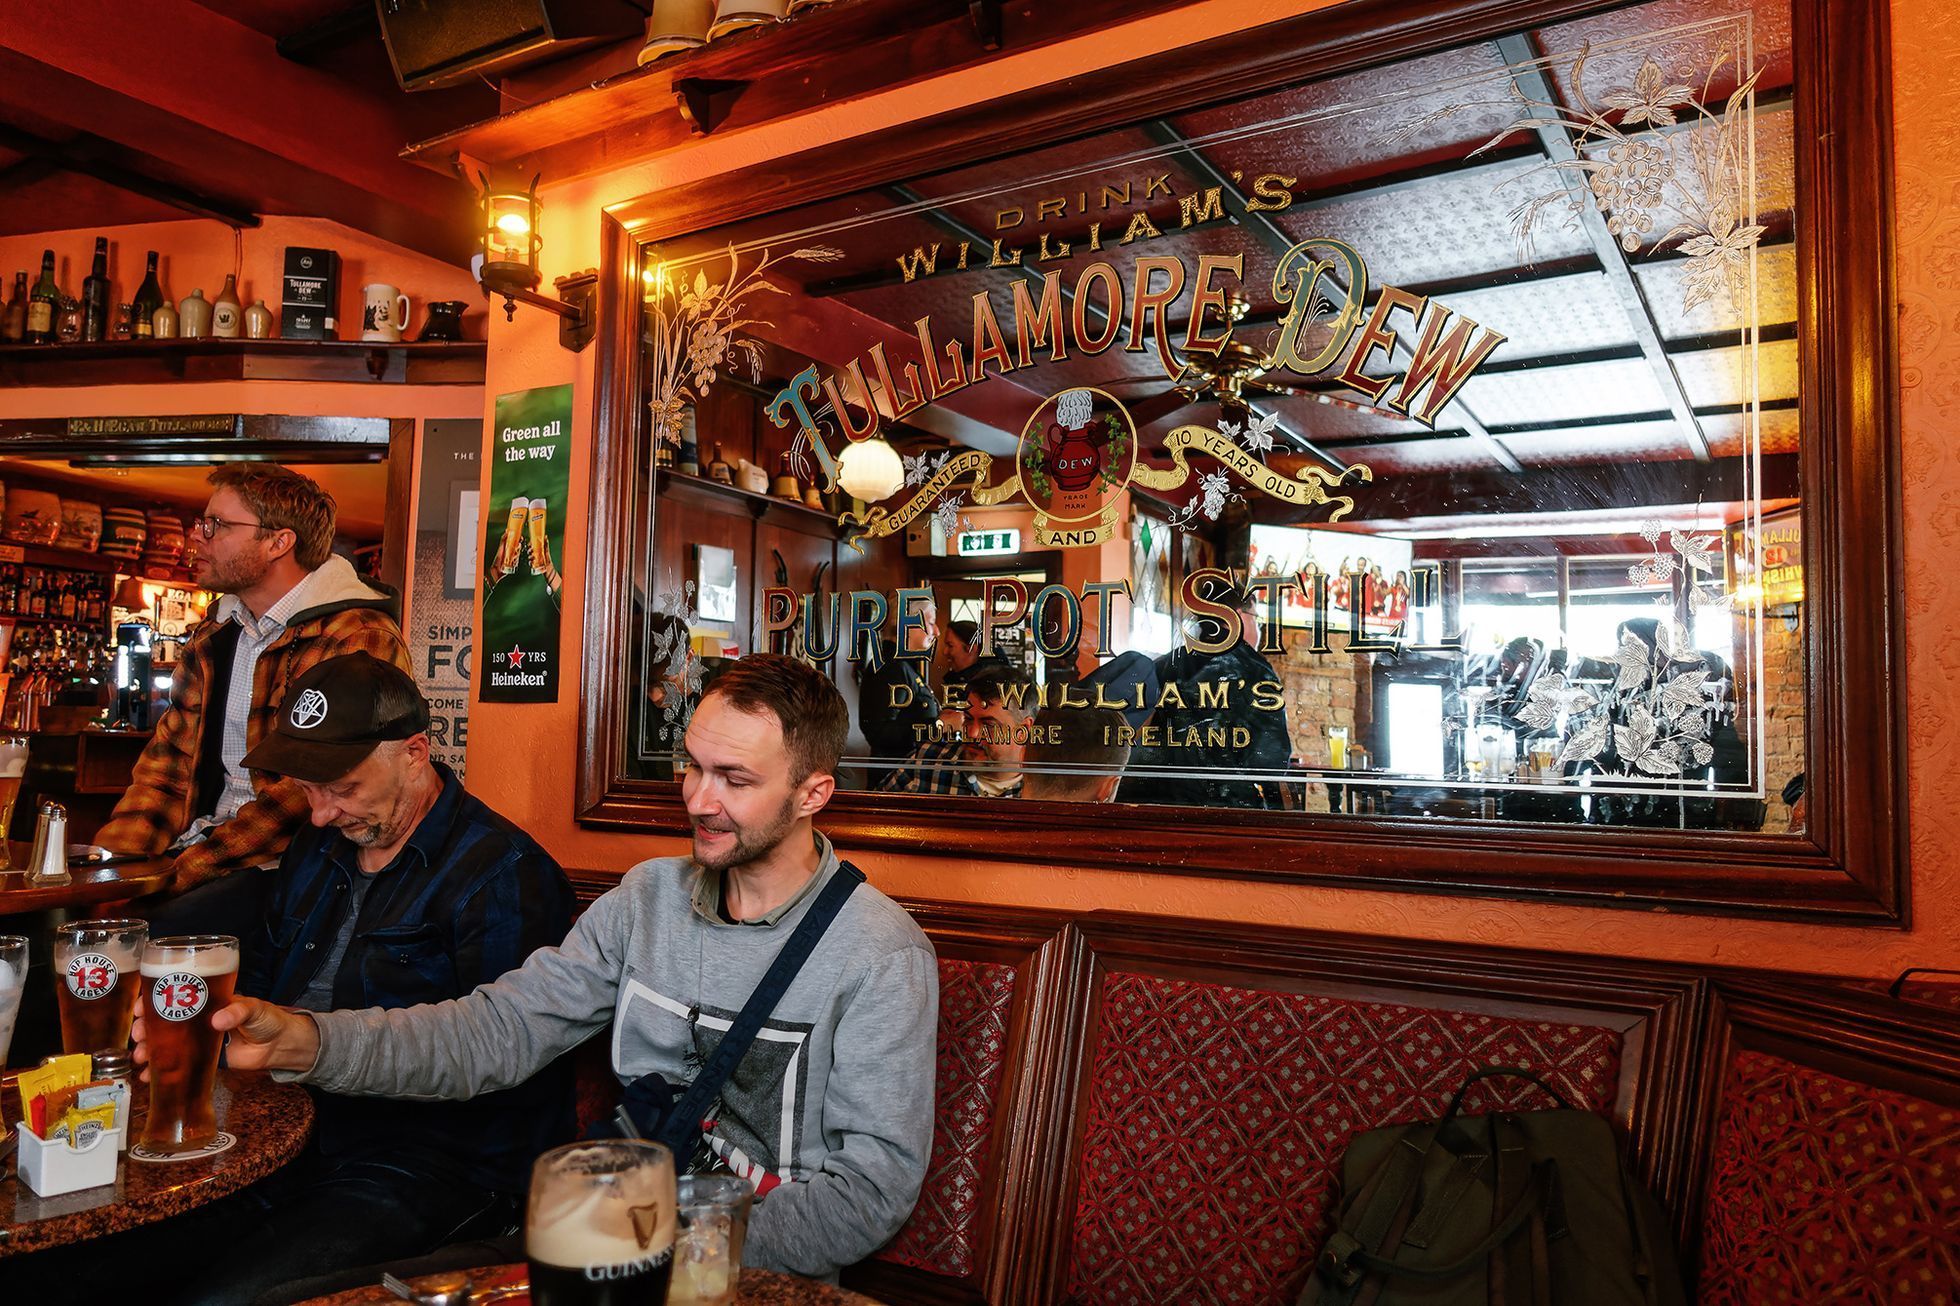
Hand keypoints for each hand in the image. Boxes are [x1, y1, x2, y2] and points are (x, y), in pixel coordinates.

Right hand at [131, 996, 320, 1078]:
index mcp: (207, 1001)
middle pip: (163, 1021)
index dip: (153, 1000)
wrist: (280, 1046)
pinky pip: (176, 1064)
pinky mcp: (201, 1060)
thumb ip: (238, 1012)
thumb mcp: (254, 1009)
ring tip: (140, 1057)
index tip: (139, 1007)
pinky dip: (159, 1070)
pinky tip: (148, 1076)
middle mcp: (197, 1019)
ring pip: (165, 1044)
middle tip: (137, 1036)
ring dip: (148, 1049)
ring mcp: (197, 1040)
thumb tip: (217, 1020)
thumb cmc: (268, 1019)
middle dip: (144, 1028)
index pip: (174, 995)